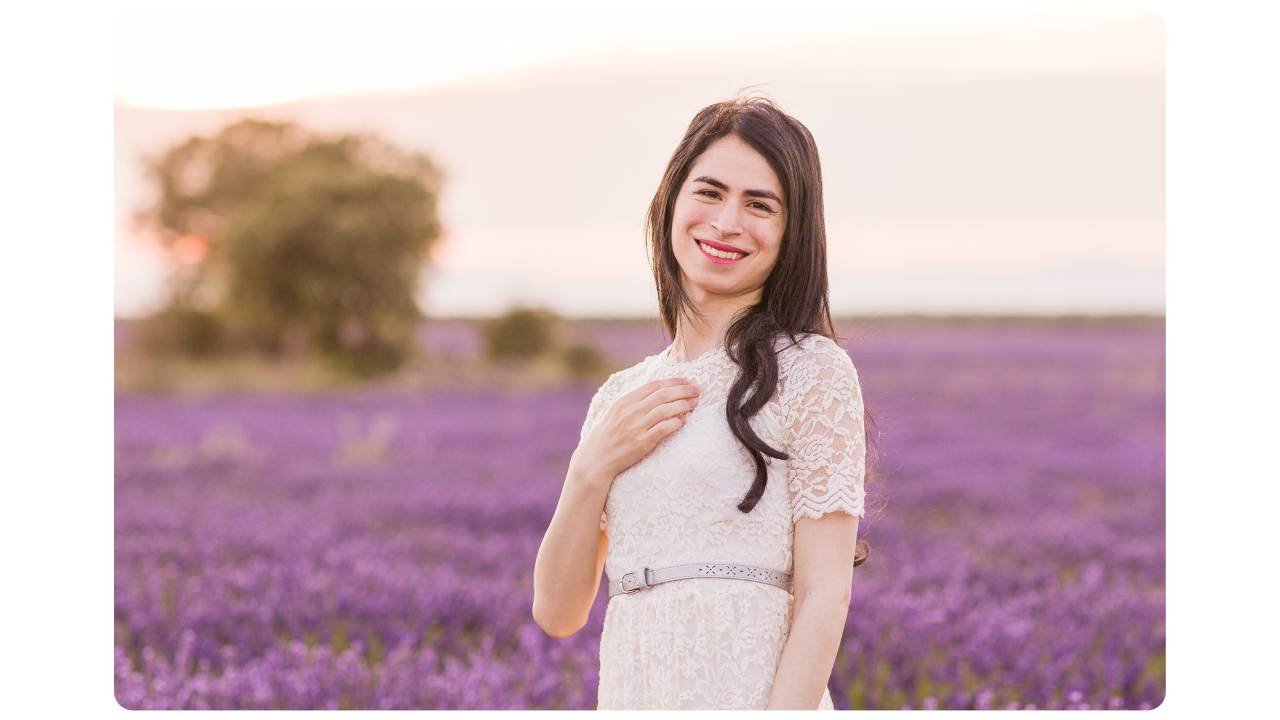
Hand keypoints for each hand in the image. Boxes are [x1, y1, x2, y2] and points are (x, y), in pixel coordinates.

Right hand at [569, 377, 699, 486]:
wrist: (594, 460)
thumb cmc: (604, 436)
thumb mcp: (613, 413)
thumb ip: (632, 402)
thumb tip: (655, 393)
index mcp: (623, 401)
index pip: (653, 385)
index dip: (672, 381)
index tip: (685, 380)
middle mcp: (630, 412)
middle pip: (663, 395)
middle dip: (683, 390)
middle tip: (697, 389)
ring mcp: (636, 427)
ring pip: (665, 410)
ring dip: (683, 405)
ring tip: (694, 404)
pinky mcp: (641, 443)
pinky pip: (663, 429)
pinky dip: (676, 423)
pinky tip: (684, 421)